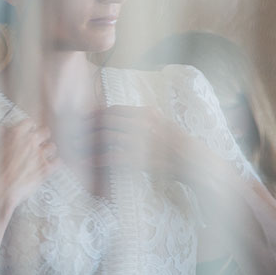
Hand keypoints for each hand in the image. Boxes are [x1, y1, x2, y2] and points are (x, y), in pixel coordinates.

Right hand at [0, 117, 56, 225]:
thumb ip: (4, 137)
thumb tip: (6, 128)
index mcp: (17, 134)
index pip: (29, 122)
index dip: (28, 127)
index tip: (28, 130)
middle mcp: (30, 142)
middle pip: (44, 131)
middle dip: (42, 136)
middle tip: (38, 141)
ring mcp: (39, 155)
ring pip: (52, 146)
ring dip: (48, 150)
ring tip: (43, 155)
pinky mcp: (45, 170)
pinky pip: (58, 162)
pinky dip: (55, 164)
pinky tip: (50, 165)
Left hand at [91, 105, 228, 189]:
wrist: (198, 165)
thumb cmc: (181, 147)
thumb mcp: (165, 125)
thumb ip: (147, 119)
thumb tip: (128, 115)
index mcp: (148, 114)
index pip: (115, 109)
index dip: (98, 115)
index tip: (86, 121)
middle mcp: (144, 124)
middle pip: (107, 121)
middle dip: (89, 128)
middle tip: (77, 134)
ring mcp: (142, 141)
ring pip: (107, 137)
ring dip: (91, 143)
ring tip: (79, 149)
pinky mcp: (142, 159)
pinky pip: (114, 157)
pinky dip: (100, 159)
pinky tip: (92, 163)